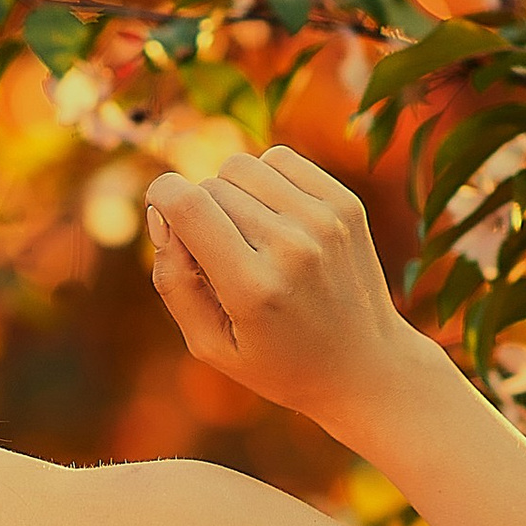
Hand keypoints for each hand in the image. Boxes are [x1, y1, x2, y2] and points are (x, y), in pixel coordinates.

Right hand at [146, 146, 428, 438]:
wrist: (364, 366)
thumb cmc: (276, 361)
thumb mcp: (209, 345)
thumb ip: (172, 280)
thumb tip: (161, 213)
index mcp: (253, 288)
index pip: (188, 205)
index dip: (160, 197)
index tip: (162, 218)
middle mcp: (292, 247)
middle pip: (210, 187)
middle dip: (198, 214)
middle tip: (218, 258)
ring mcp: (324, 221)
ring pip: (240, 166)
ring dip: (230, 193)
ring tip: (246, 236)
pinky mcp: (345, 204)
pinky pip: (278, 159)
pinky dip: (264, 181)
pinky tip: (273, 218)